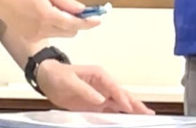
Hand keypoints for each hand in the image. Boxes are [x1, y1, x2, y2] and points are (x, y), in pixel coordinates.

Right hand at [0, 0, 98, 40]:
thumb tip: (80, 8)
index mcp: (47, 16)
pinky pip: (49, 33)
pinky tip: (43, 13)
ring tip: (54, 7)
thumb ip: (65, 1)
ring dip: (64, 24)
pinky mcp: (30, 37)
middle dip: (76, 22)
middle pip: (70, 32)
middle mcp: (42, 29)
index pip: (75, 24)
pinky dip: (52, 25)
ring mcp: (36, 35)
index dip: (89, 22)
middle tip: (77, 10)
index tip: (97, 19)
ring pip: (60, 33)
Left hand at [37, 60, 153, 113]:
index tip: (129, 107)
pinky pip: (109, 110)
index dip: (122, 98)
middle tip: (148, 113)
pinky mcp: (94, 104)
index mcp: (99, 75)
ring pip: (119, 103)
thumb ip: (85, 90)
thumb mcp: (70, 81)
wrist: (47, 78)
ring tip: (143, 117)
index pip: (114, 88)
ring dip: (130, 110)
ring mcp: (100, 95)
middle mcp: (103, 85)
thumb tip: (100, 100)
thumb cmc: (58, 75)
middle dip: (135, 103)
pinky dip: (118, 115)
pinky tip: (125, 120)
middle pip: (122, 94)